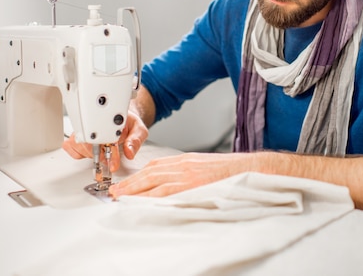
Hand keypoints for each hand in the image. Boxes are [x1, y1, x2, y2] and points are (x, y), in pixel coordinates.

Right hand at [62, 110, 148, 171]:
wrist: (119, 114)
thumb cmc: (127, 122)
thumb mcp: (138, 129)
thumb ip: (136, 140)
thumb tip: (130, 152)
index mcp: (110, 119)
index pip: (106, 136)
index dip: (110, 153)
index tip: (113, 164)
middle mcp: (93, 122)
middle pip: (87, 143)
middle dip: (99, 155)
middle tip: (108, 158)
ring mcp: (83, 128)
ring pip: (77, 145)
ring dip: (89, 153)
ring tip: (100, 151)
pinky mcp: (76, 134)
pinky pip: (69, 146)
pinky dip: (77, 152)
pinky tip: (89, 150)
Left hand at [108, 152, 251, 197]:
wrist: (248, 169)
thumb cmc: (229, 171)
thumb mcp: (203, 167)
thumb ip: (186, 173)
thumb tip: (172, 186)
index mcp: (184, 160)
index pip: (155, 165)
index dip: (138, 175)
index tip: (126, 183)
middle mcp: (182, 164)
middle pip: (149, 172)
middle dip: (130, 183)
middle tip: (114, 191)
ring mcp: (186, 174)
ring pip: (153, 181)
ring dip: (134, 189)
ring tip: (120, 197)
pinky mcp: (192, 184)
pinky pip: (166, 191)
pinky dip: (151, 196)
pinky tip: (141, 201)